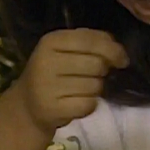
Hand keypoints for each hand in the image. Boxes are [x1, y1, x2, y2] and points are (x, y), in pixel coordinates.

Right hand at [14, 28, 128, 134]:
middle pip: (97, 64)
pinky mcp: (52, 109)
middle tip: (93, 76)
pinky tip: (77, 102)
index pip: (91, 40)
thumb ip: (93, 43)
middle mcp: (46, 61)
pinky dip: (90, 104)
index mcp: (51, 41)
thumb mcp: (68, 49)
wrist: (28, 104)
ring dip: (96, 89)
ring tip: (81, 89)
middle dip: (103, 71)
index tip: (122, 60)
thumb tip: (119, 52)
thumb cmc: (55, 72)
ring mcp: (46, 87)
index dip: (113, 50)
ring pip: (95, 86)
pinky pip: (89, 104)